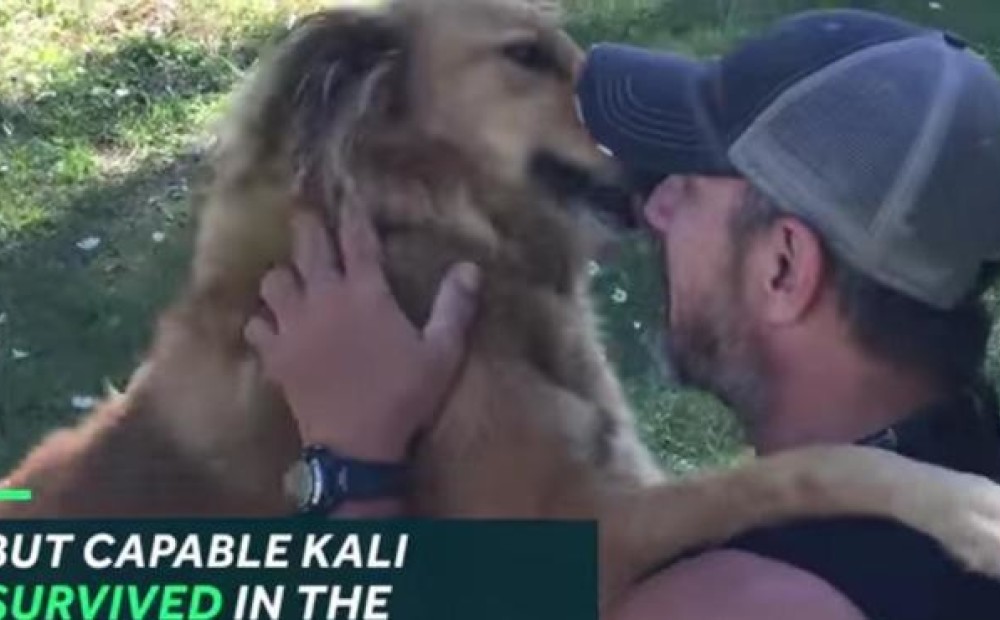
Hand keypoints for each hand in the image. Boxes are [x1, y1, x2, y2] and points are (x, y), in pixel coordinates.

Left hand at [243, 206, 480, 461]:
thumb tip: (471, 266)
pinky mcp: (275, 354)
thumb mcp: (442, 353)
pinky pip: (257, 325)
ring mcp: (294, 325)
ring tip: (292, 278)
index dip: (353, 214)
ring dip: (283, 275)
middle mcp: (324, 298)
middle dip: (308, 226)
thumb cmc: (404, 396)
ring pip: (274, 281)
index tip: (349, 197)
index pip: (357, 239)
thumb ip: (455, 307)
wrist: (356, 446)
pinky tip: (272, 325)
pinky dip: (264, 321)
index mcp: (366, 292)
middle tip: (306, 214)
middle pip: (308, 246)